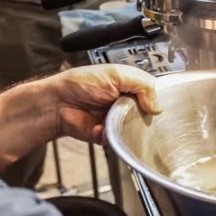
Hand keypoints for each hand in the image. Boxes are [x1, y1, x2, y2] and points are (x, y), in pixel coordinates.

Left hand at [47, 65, 161, 143]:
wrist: (58, 102)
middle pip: (145, 116)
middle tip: (132, 112)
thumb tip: (157, 107)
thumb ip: (142, 86)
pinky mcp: (106, 135)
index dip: (156, 101)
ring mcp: (116, 120)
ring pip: (133, 131)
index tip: (155, 107)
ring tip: (111, 118)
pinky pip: (116, 141)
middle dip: (140, 117)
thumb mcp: (117, 74)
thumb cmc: (82, 83)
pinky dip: (108, 135)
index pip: (152, 95)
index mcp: (129, 86)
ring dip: (123, 127)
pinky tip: (98, 127)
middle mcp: (125, 104)